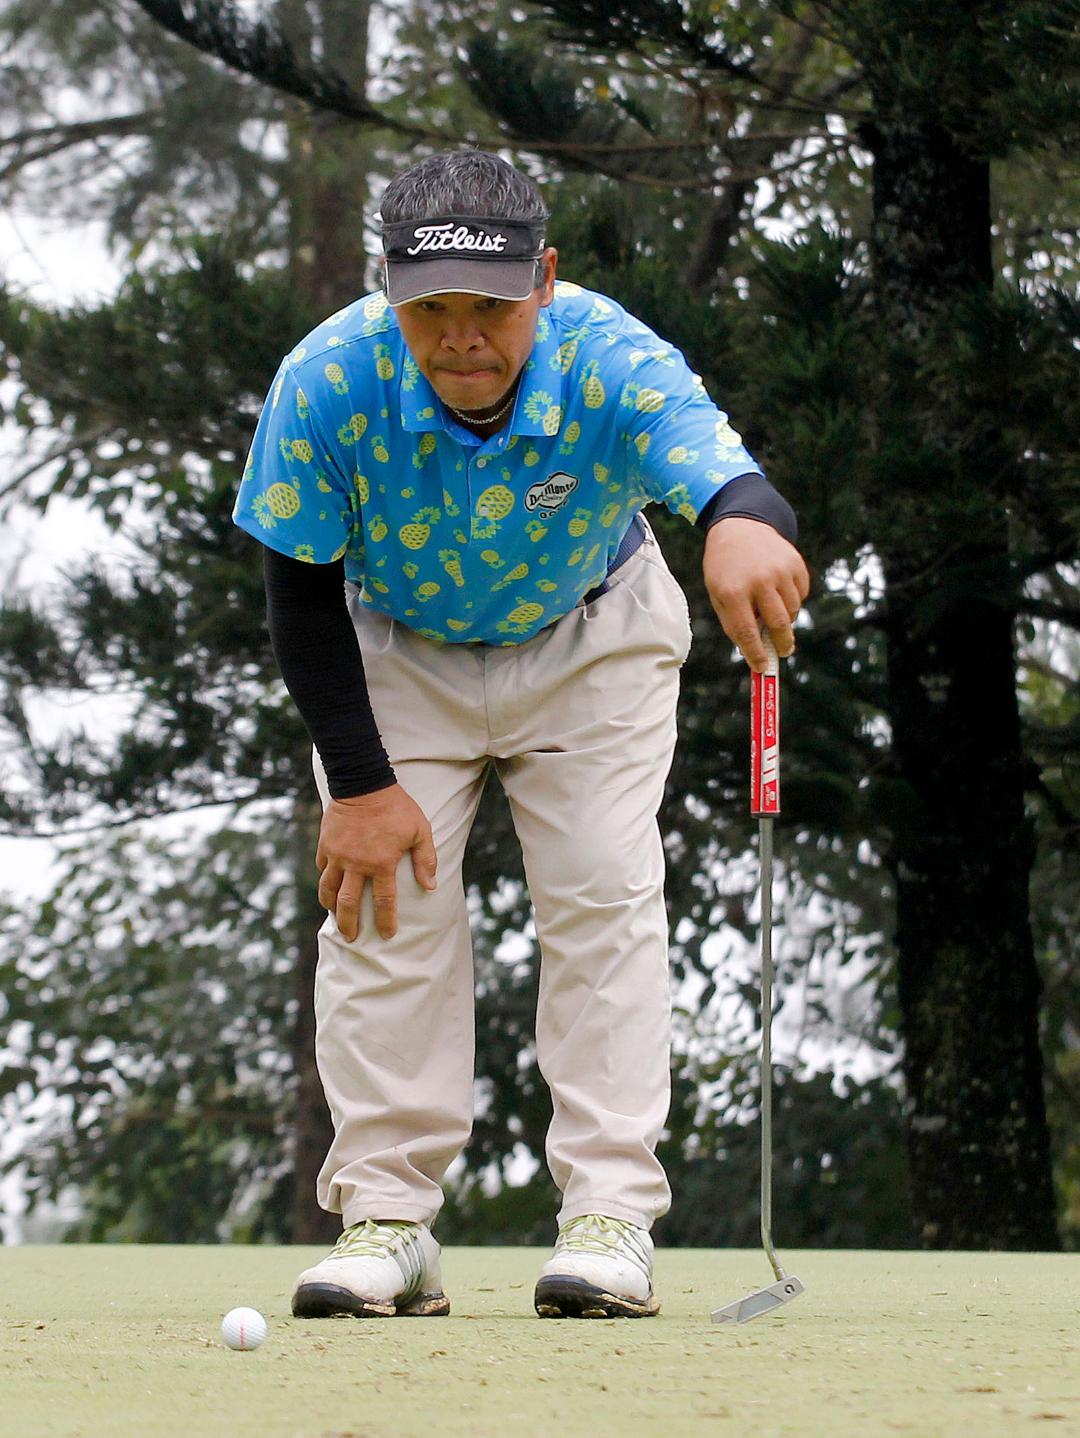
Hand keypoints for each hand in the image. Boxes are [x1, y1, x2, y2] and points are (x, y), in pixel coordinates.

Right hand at [315, 783, 436, 941]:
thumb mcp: (419, 830)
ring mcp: (338, 856)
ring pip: (329, 890)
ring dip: (331, 907)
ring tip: (334, 917)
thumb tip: (430, 886)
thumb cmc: (396, 807)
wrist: (363, 784)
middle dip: (349, 924)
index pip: (384, 901)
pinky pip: (322, 869)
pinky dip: (325, 880)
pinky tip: (328, 887)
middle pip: (349, 904)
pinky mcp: (326, 845)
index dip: (385, 921)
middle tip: (351, 937)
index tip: (386, 935)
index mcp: (381, 863)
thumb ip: (425, 859)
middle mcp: (357, 864)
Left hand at [703, 517, 809, 671]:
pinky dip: (792, 599)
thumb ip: (734, 622)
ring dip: (785, 618)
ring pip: (793, 610)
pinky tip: (778, 588)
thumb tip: (755, 651)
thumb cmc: (725, 568)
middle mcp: (759, 581)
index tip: (763, 667)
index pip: (748, 632)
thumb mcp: (719, 594)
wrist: (740, 526)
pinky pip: (801, 594)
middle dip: (783, 643)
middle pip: (779, 624)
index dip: (757, 654)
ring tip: (771, 607)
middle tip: (783, 651)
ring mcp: (780, 571)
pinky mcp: (795, 564)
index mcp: (733, 591)